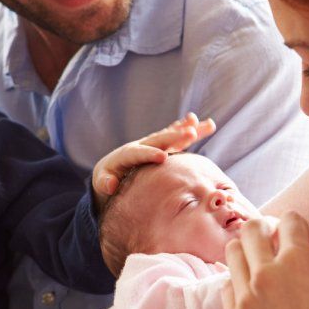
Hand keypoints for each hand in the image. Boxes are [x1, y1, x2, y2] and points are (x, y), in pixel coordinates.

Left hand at [92, 113, 216, 205]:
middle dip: (174, 137)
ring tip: (204, 123)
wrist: (111, 169)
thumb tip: (110, 184)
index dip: (149, 154)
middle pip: (159, 139)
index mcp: (126, 155)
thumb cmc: (107, 179)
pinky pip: (177, 138)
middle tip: (190, 133)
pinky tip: (206, 125)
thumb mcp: (102, 182)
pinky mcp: (163, 147)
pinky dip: (190, 131)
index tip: (162, 157)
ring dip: (187, 129)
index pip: (138, 153)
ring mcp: (153, 144)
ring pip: (171, 135)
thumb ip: (104, 182)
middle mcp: (141, 145)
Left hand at [222, 212, 308, 308]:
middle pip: (251, 230)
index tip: (302, 238)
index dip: (299, 226)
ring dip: (247, 253)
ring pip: (232, 254)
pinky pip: (226, 288)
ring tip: (259, 266)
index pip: (289, 220)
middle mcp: (266, 274)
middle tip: (275, 243)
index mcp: (298, 262)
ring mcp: (244, 298)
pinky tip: (252, 294)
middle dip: (265, 229)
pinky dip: (238, 284)